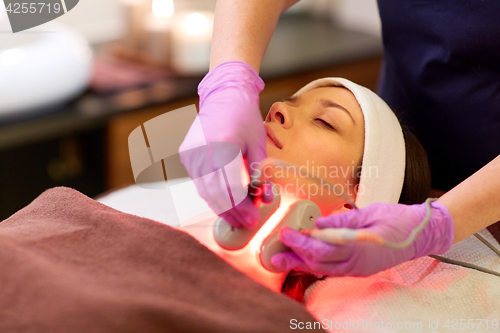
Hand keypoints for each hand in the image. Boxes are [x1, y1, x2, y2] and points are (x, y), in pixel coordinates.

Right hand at [179, 61, 265, 227]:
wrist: (224, 95)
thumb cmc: (245, 118)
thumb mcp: (258, 145)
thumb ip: (260, 173)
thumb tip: (264, 198)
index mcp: (224, 146)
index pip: (231, 189)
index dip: (242, 208)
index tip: (253, 218)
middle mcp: (203, 151)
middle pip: (216, 194)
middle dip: (232, 212)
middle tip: (247, 222)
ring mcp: (191, 153)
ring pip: (204, 191)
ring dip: (221, 206)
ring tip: (237, 216)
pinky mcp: (186, 154)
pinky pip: (199, 181)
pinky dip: (212, 193)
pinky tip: (225, 201)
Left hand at [271, 201, 454, 275]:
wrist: (422, 234)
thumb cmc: (398, 220)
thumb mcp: (369, 213)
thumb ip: (342, 221)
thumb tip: (317, 224)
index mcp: (359, 248)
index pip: (321, 248)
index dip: (300, 242)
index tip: (286, 232)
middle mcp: (356, 263)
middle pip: (318, 262)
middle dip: (294, 256)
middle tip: (273, 251)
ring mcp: (358, 269)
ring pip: (323, 269)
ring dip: (301, 264)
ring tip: (281, 260)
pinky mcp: (359, 269)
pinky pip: (332, 270)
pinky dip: (315, 265)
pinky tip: (304, 261)